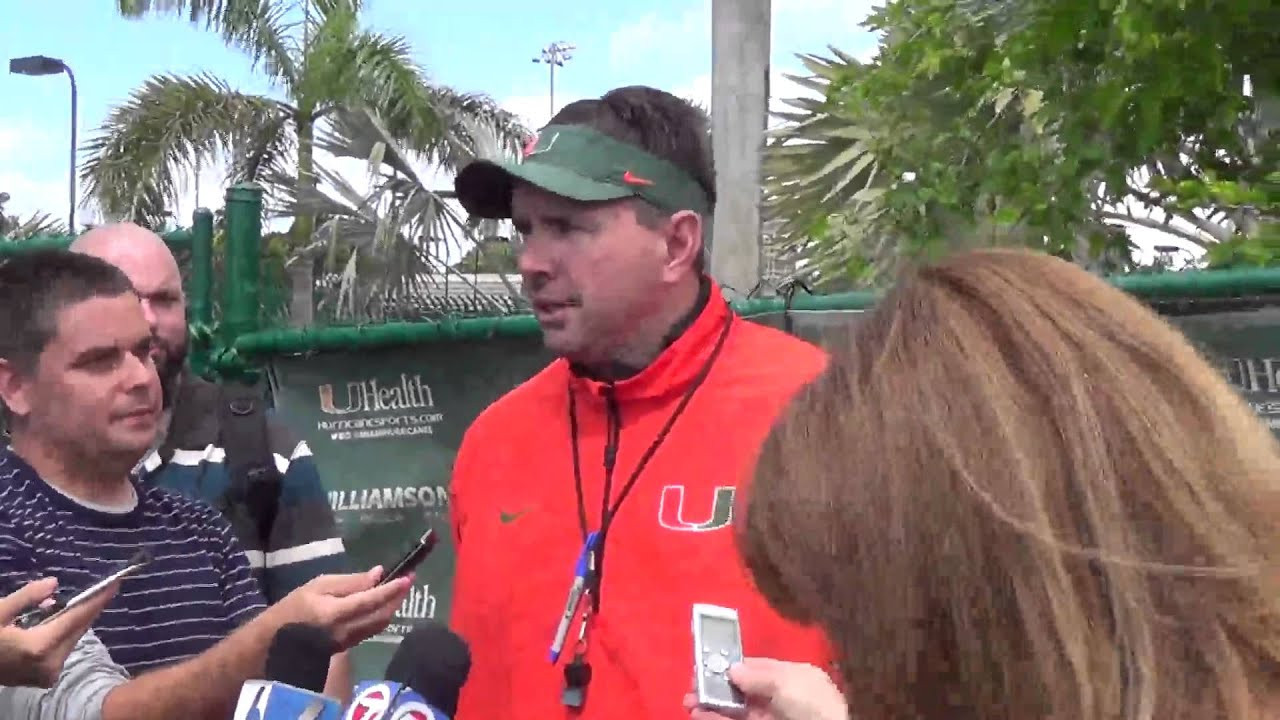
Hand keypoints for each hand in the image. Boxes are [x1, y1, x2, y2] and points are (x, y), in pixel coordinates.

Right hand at [0, 577, 119, 687]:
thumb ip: (27, 597)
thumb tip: (54, 584)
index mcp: (40, 646)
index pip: (77, 618)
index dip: (97, 600)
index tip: (115, 584)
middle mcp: (50, 663)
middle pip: (78, 630)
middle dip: (87, 609)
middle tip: (101, 589)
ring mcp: (48, 674)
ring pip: (71, 640)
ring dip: (73, 622)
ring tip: (71, 604)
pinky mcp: (44, 679)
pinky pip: (61, 650)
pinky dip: (61, 635)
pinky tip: (56, 622)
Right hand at [270, 567, 410, 649]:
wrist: (275, 642)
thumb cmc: (293, 608)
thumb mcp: (317, 586)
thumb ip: (349, 582)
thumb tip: (378, 574)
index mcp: (335, 613)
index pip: (370, 601)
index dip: (391, 590)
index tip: (408, 577)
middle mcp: (346, 630)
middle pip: (382, 615)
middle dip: (398, 597)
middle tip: (409, 580)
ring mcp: (349, 641)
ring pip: (380, 624)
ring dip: (393, 606)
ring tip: (401, 589)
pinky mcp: (349, 646)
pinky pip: (372, 629)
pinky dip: (383, 615)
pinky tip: (385, 603)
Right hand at [684, 658, 847, 719]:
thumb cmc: (811, 706)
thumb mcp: (788, 683)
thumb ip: (759, 676)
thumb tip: (733, 669)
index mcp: (796, 676)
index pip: (761, 667)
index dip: (735, 664)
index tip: (709, 663)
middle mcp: (784, 697)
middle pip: (745, 689)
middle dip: (718, 686)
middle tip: (693, 685)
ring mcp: (773, 717)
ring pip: (738, 709)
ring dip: (712, 704)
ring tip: (689, 702)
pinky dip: (717, 719)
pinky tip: (699, 715)